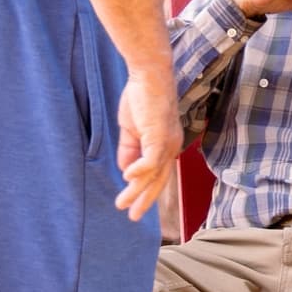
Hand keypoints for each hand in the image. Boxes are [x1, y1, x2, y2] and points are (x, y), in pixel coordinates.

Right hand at [114, 67, 181, 218]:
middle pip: (158, 180)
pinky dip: (138, 170)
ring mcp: (166, 142)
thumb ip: (129, 151)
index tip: (134, 206)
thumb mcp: (132, 130)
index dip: (146, 192)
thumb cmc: (141, 98)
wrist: (148, 75)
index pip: (158, 175)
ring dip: (136, 191)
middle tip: (132, 217)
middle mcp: (170, 147)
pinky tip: (126, 178)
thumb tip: (126, 172)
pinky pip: (150, 160)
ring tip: (121, 204)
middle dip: (144, 200)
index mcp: (166, 145)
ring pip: (152, 174)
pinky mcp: (159, 135)